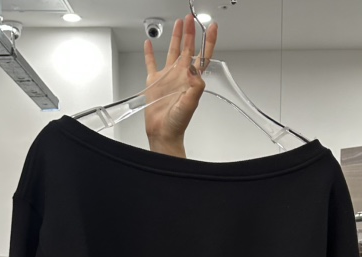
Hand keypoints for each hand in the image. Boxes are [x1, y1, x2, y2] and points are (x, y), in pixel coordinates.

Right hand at [144, 14, 217, 157]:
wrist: (163, 132)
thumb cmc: (178, 123)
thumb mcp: (190, 104)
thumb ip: (196, 87)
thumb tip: (196, 72)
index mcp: (191, 79)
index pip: (202, 56)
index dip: (208, 41)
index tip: (212, 27)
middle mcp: (180, 75)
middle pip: (188, 48)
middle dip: (191, 32)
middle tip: (191, 19)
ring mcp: (168, 77)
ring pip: (173, 51)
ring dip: (176, 37)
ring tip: (179, 24)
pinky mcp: (154, 82)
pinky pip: (151, 63)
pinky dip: (149, 53)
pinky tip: (149, 43)